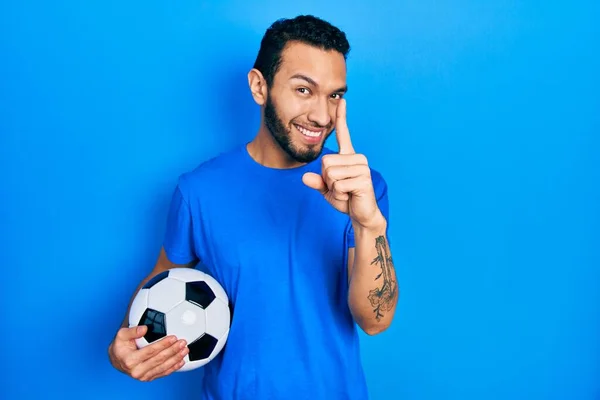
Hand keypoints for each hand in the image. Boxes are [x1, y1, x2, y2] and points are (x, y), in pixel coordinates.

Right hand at [108, 325, 188, 381]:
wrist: (117, 360)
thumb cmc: (120, 346)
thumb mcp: (121, 335)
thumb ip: (132, 331)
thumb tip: (144, 329)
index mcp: (130, 360)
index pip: (150, 351)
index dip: (163, 344)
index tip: (173, 337)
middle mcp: (136, 371)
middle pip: (159, 360)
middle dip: (173, 350)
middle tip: (182, 342)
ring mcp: (143, 376)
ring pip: (163, 367)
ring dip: (176, 358)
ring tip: (185, 350)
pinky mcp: (148, 378)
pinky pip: (163, 373)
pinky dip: (173, 367)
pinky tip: (181, 361)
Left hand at [302, 99, 382, 229]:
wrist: (361, 214)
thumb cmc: (346, 198)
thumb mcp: (327, 189)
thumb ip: (317, 181)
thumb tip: (304, 177)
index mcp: (348, 156)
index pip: (344, 133)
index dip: (342, 117)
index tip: (342, 100)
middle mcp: (357, 157)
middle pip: (325, 162)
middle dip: (327, 179)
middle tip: (341, 187)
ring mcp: (362, 167)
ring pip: (330, 174)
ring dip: (334, 188)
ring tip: (346, 191)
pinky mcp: (364, 179)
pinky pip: (338, 185)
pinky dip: (339, 194)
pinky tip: (350, 195)